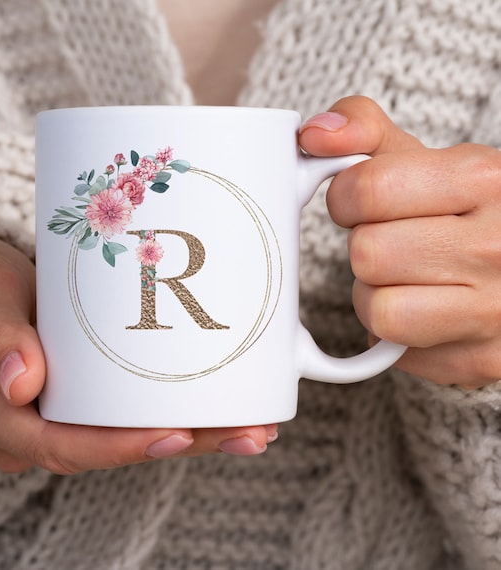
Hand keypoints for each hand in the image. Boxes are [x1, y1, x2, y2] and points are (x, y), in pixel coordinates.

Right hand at [0, 233, 275, 472]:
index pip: (62, 446)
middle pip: (110, 447)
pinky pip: (130, 412)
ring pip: (128, 434)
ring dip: (194, 433)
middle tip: (246, 433)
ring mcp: (60, 411)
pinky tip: (221, 406)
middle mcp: (31, 424)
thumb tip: (24, 383)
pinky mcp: (84, 395)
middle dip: (182, 444)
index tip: (176, 435)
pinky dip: (176, 410)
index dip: (121, 447)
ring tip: (252, 425)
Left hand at [299, 96, 500, 387]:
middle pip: (368, 253)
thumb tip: (313, 134)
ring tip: (406, 280)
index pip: (367, 190)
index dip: (346, 199)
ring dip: (375, 295)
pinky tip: (422, 312)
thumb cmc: (451, 210)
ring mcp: (495, 310)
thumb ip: (362, 131)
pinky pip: (394, 350)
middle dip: (366, 249)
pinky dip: (394, 334)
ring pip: (377, 309)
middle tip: (394, 245)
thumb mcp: (418, 158)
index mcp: (485, 179)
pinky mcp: (479, 359)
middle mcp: (498, 245)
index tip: (361, 204)